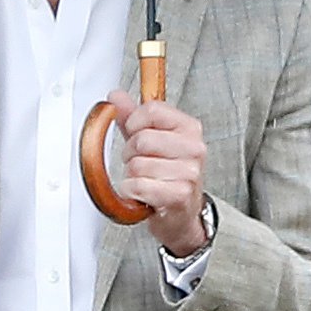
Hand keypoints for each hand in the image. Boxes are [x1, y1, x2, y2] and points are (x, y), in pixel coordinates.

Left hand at [104, 89, 209, 254]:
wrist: (182, 214)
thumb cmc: (168, 175)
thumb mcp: (151, 141)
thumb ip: (132, 117)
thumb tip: (116, 96)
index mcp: (189, 128)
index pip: (152, 110)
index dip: (134, 123)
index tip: (136, 133)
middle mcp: (195, 148)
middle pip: (142, 139)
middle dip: (131, 154)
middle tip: (142, 164)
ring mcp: (190, 172)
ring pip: (137, 165)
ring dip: (132, 176)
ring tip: (146, 180)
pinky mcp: (180, 194)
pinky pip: (138, 186)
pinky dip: (132, 192)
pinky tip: (144, 194)